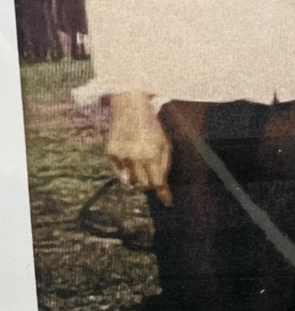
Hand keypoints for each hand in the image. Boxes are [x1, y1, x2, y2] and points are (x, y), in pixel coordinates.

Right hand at [107, 91, 171, 205]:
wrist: (130, 108)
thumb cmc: (152, 126)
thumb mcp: (164, 143)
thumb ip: (164, 164)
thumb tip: (160, 185)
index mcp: (152, 153)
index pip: (157, 182)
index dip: (163, 194)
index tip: (168, 203)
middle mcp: (136, 156)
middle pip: (144, 183)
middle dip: (150, 180)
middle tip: (151, 170)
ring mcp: (122, 155)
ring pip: (131, 180)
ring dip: (138, 175)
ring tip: (140, 160)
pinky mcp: (111, 152)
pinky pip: (119, 171)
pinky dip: (126, 169)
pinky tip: (129, 157)